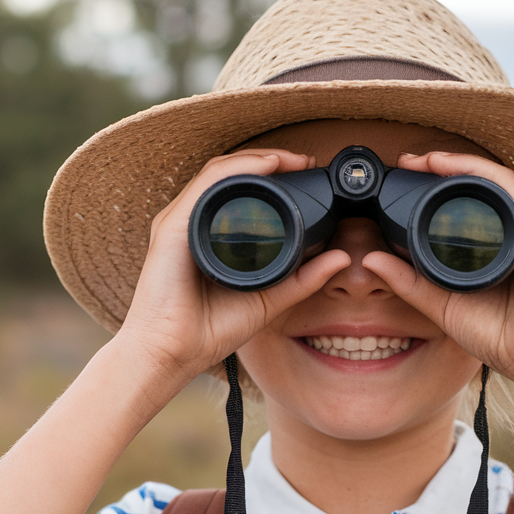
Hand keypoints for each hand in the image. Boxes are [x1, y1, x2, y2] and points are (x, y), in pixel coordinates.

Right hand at [114, 149, 350, 403]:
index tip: (305, 172)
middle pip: (229, 174)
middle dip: (268, 160)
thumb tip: (341, 258)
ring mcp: (180, 222)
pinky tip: (264, 167)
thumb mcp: (270, 299)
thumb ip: (304, 279)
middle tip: (302, 161)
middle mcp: (193, 222)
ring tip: (288, 159)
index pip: (239, 189)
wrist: (174, 354)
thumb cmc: (209, 331)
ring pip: (219, 172)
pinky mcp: (173, 227)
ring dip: (256, 159)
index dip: (272, 175)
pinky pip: (207, 186)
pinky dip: (238, 171)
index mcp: (209, 235)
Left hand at [362, 151, 513, 396]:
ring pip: (491, 181)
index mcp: (493, 247)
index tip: (404, 177)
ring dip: (456, 163)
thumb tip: (371, 261)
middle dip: (442, 167)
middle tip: (407, 161)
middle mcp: (512, 232)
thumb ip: (409, 283)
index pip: (464, 204)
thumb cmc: (499, 336)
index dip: (435, 185)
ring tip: (425, 159)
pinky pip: (507, 189)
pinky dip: (478, 172)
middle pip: (478, 186)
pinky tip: (452, 167)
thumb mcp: (441, 305)